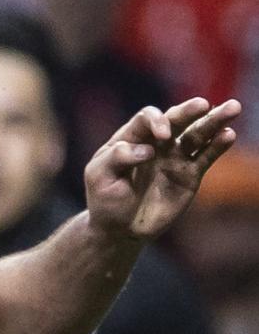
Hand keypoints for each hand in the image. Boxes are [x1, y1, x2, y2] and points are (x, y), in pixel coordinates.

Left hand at [84, 97, 240, 242]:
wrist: (119, 229)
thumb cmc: (105, 199)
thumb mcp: (99, 176)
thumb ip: (117, 158)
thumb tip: (148, 150)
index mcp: (132, 137)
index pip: (147, 119)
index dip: (156, 122)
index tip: (162, 137)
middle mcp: (157, 142)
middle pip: (177, 119)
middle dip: (189, 111)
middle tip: (202, 105)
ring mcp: (175, 157)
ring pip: (197, 134)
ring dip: (214, 120)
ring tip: (233, 108)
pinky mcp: (190, 174)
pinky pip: (206, 156)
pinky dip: (218, 145)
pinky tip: (228, 135)